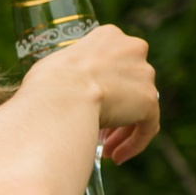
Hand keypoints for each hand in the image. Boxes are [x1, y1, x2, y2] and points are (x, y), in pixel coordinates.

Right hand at [35, 24, 158, 160]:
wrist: (60, 98)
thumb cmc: (46, 85)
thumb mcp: (53, 68)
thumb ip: (67, 73)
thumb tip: (58, 91)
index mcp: (108, 36)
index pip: (113, 62)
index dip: (102, 87)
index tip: (90, 105)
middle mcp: (132, 49)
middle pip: (129, 84)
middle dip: (116, 110)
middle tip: (99, 132)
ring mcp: (144, 75)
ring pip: (139, 107)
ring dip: (122, 130)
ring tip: (106, 152)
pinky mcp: (150, 100)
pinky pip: (146, 126)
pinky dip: (134, 144)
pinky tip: (117, 158)